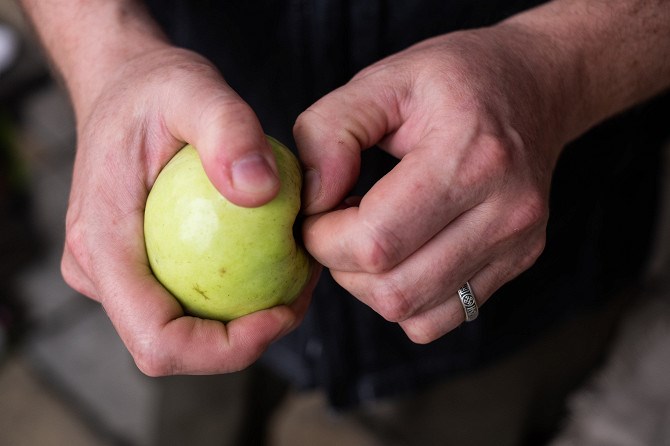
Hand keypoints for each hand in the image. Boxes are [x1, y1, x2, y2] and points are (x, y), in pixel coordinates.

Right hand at [61, 46, 315, 374]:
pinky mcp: (138, 264)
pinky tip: (275, 258)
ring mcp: (116, 272)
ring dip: (245, 321)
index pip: (158, 341)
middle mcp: (100, 271)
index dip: (226, 350)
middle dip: (247, 339)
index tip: (282, 311)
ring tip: (294, 270)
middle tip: (301, 289)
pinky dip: (236, 294)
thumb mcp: (193, 88)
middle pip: (177, 348)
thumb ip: (228, 129)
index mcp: (101, 246)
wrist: (124, 86)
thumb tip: (262, 190)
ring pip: (186, 330)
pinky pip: (189, 299)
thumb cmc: (152, 88)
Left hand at [295, 25, 571, 342]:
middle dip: (341, 265)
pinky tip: (401, 255)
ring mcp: (517, 245)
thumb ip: (329, 132)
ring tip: (368, 236)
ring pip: (413, 313)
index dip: (323, 237)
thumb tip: (311, 200)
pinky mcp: (518, 264)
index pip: (376, 240)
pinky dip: (404, 300)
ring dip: (369, 285)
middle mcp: (505, 211)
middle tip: (336, 223)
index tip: (316, 210)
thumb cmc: (454, 80)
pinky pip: (440, 318)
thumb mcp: (382, 80)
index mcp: (470, 156)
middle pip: (393, 289)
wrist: (534, 88)